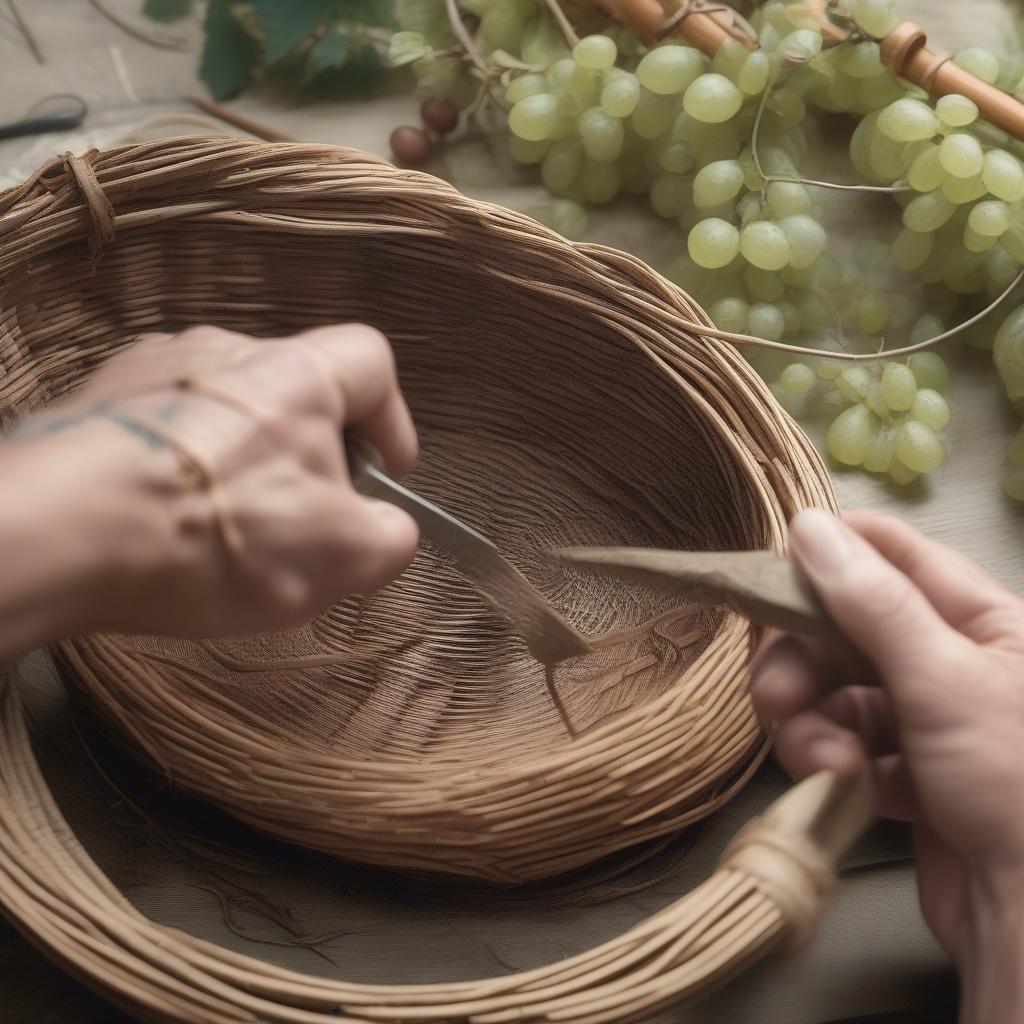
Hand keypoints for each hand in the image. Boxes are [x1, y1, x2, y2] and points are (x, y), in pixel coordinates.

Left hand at [1, 324, 418, 645]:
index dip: (393, 417)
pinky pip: (163, 425)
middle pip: (296, 389)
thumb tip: (388, 532)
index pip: (372, 361)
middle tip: (305, 519)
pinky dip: (182, 464)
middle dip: (313, 454)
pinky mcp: (94, 401)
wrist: (59, 533)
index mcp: (297, 374)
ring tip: (228, 525)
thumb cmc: (214, 535)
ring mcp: (151, 370)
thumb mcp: (340, 558)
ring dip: (244, 457)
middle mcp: (224, 351)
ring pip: (226, 408)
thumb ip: (390, 539)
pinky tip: (167, 518)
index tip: (389, 472)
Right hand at [749, 509, 1023, 1021]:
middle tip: (776, 697)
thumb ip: (871, 601)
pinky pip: (846, 746)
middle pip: (847, 631)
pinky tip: (847, 790)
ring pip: (835, 693)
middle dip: (803, 664)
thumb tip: (807, 524)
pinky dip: (835, 765)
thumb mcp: (943, 679)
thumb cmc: (1014, 784)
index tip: (771, 575)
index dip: (830, 556)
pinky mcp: (905, 774)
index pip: (894, 554)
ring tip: (828, 767)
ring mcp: (928, 721)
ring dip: (815, 726)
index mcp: (985, 621)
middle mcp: (953, 662)